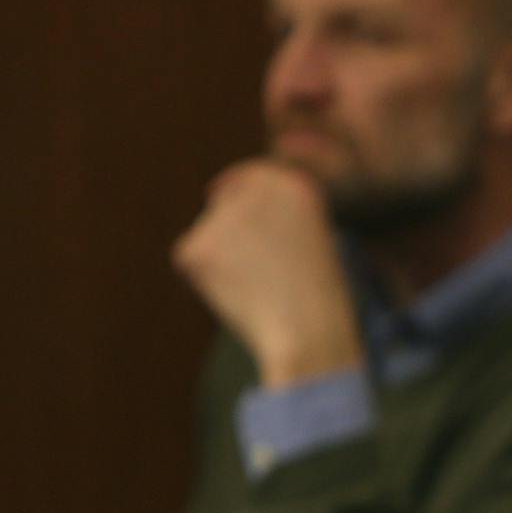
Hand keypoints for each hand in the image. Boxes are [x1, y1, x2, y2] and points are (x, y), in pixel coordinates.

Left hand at [171, 159, 360, 387]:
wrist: (308, 336)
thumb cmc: (320, 303)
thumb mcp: (316, 241)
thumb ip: (279, 217)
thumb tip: (229, 207)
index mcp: (293, 185)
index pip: (253, 176)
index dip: (241, 193)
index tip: (228, 202)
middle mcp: (256, 190)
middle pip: (224, 203)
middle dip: (229, 232)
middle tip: (253, 275)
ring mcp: (221, 216)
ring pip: (207, 234)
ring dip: (221, 259)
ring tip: (257, 292)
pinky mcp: (193, 246)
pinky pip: (191, 259)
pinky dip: (206, 282)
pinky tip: (237, 298)